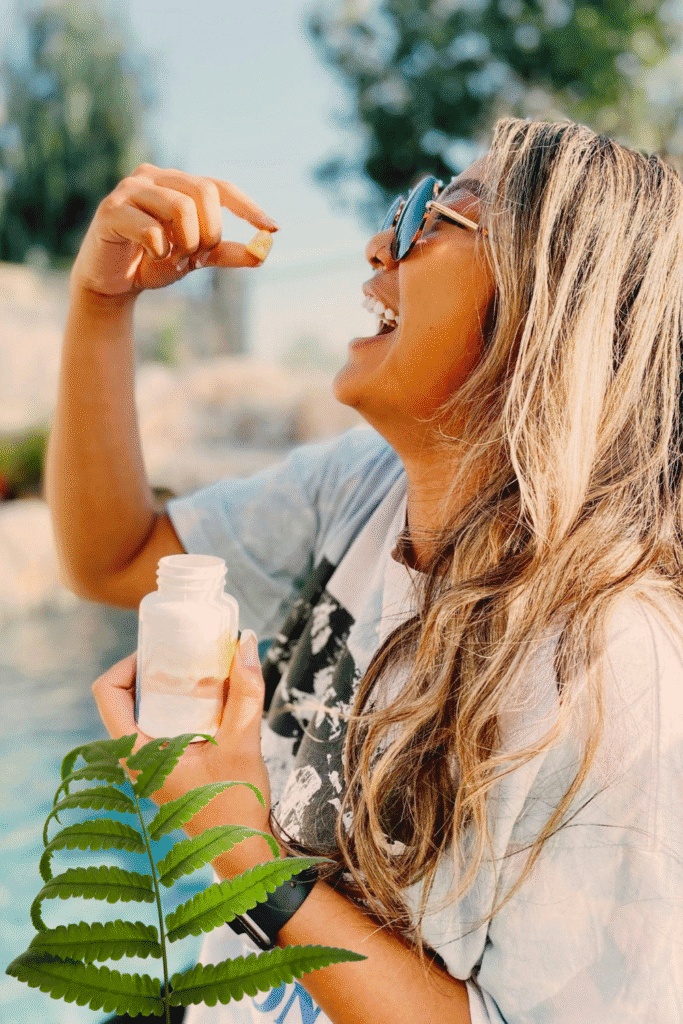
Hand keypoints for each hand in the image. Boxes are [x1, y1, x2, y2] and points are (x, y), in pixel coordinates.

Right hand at [70, 163, 279, 299]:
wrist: (111, 283)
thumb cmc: (152, 262)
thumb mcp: (195, 258)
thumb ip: (227, 253)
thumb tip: (264, 252)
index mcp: (177, 183)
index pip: (220, 186)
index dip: (248, 207)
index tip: (272, 228)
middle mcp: (154, 177)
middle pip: (204, 191)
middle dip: (210, 231)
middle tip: (198, 255)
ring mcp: (130, 190)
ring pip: (180, 208)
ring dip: (186, 243)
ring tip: (172, 257)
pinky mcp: (111, 210)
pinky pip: (151, 230)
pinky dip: (160, 250)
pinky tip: (151, 256)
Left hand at [91, 636, 274, 863]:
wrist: (244, 851)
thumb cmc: (236, 806)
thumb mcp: (242, 743)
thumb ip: (245, 693)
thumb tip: (244, 642)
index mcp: (136, 753)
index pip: (107, 692)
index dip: (129, 662)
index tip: (163, 650)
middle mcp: (134, 758)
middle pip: (126, 696)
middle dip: (156, 670)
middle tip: (187, 653)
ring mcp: (148, 764)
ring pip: (145, 710)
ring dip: (170, 687)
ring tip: (202, 670)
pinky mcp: (165, 767)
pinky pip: (161, 724)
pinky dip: (180, 705)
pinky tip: (211, 698)